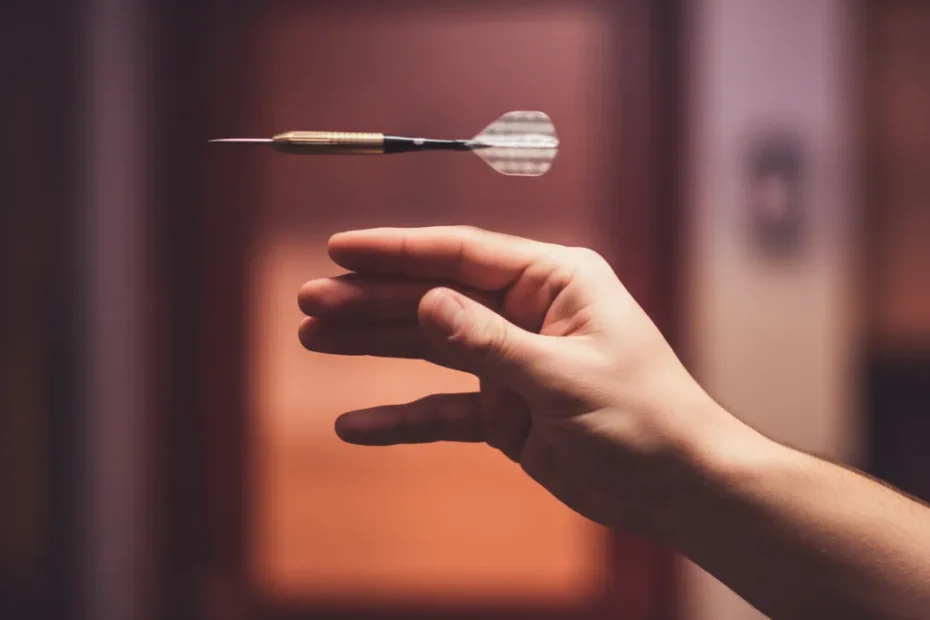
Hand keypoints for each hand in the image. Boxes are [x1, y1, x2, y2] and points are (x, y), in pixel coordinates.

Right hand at [298, 226, 729, 531]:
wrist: (676, 487)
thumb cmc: (644, 418)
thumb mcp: (564, 377)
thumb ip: (491, 342)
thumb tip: (426, 303)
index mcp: (554, 282)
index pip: (462, 254)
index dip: (397, 252)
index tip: (339, 249)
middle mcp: (527, 313)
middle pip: (434, 298)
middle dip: (371, 299)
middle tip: (310, 301)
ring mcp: (513, 362)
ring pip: (430, 347)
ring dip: (374, 344)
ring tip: (314, 337)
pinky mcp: (506, 410)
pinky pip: (442, 410)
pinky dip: (402, 419)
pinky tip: (355, 424)